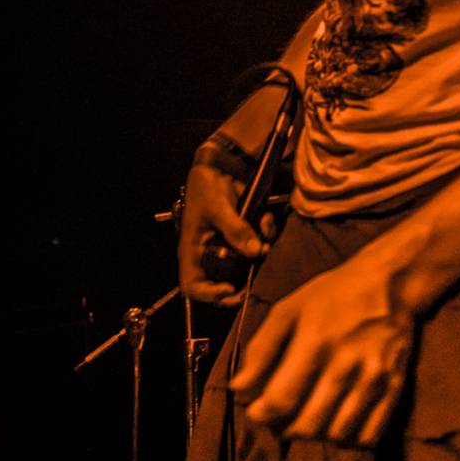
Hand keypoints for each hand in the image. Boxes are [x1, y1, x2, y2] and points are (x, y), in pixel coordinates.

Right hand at [178, 164, 276, 308]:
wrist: (219, 166)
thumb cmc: (206, 186)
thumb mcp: (218, 207)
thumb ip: (235, 229)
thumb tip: (255, 251)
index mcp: (193, 250)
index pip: (193, 285)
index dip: (209, 294)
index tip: (229, 289)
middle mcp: (210, 253)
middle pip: (223, 282)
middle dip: (243, 282)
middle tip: (256, 279)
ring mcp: (228, 246)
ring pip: (246, 264)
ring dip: (260, 252)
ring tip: (265, 230)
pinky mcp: (243, 235)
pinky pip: (258, 245)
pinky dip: (266, 234)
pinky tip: (267, 219)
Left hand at [228, 252, 416, 444]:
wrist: (390, 282)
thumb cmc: (332, 295)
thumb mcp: (289, 309)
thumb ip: (261, 349)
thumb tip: (239, 388)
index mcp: (315, 341)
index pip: (281, 400)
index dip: (262, 415)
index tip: (257, 411)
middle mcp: (346, 364)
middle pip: (308, 425)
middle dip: (286, 429)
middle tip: (281, 417)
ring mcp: (373, 379)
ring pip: (337, 435)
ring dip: (316, 434)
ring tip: (308, 417)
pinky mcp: (395, 388)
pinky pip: (369, 436)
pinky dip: (349, 438)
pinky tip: (338, 420)